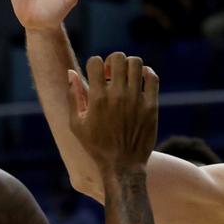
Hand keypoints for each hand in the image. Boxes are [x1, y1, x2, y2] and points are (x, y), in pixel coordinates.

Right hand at [67, 53, 159, 173]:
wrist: (123, 165)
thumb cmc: (96, 146)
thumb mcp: (77, 124)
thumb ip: (73, 96)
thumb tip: (71, 72)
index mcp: (97, 99)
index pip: (95, 62)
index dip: (95, 64)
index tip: (97, 75)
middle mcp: (117, 96)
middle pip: (118, 58)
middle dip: (113, 61)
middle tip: (113, 73)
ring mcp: (136, 100)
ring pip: (136, 63)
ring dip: (130, 65)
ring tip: (126, 76)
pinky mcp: (152, 105)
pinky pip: (152, 78)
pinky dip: (147, 72)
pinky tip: (141, 79)